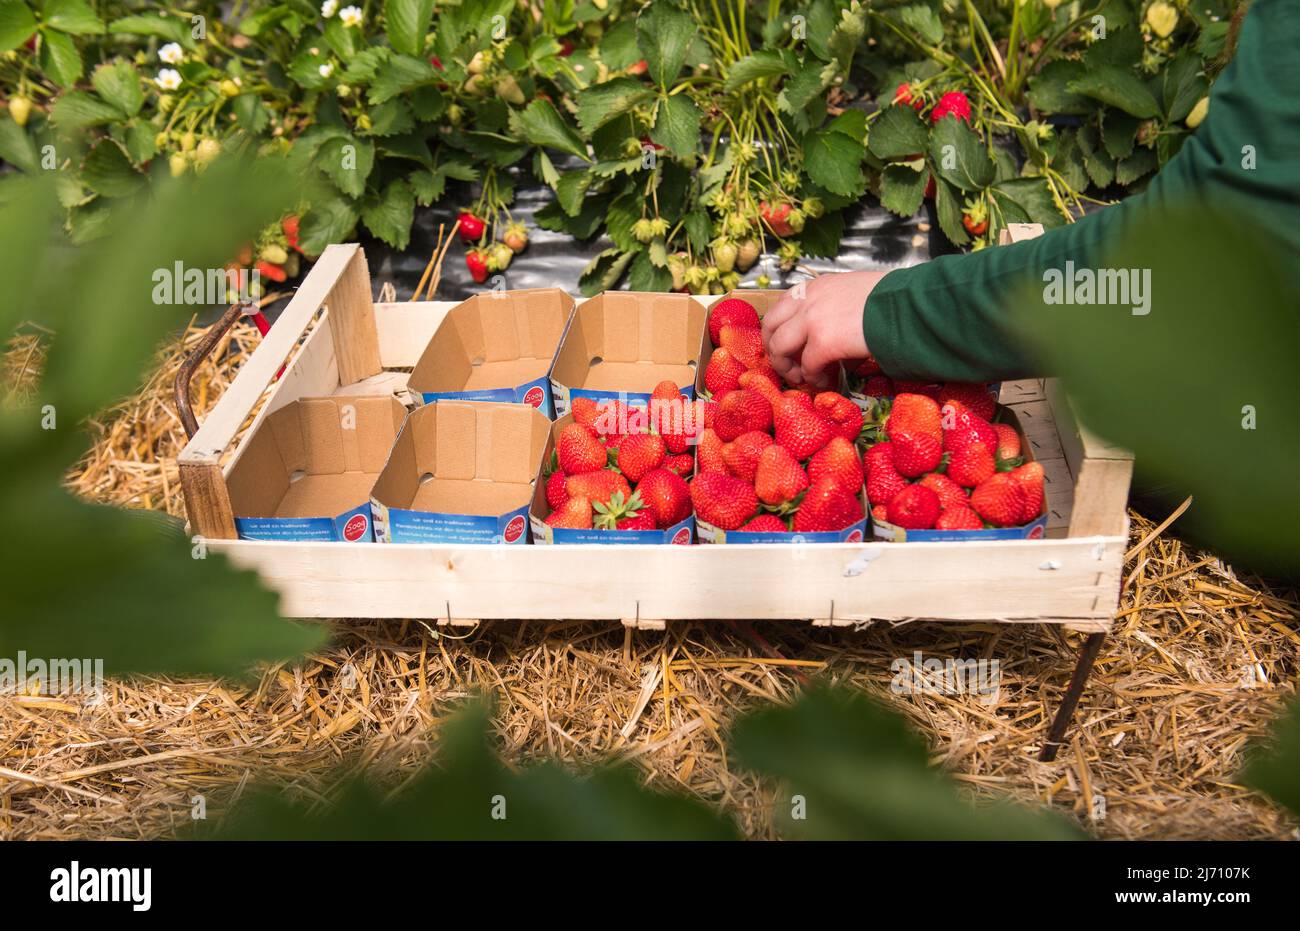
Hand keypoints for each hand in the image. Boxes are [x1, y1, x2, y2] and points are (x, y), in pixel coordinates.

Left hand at [761, 271, 887, 387]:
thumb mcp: (856, 296)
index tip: (787, 346)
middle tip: (787, 366)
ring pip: (779, 346)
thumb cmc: (894, 301)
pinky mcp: (823, 342)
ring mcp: (813, 319)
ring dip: (787, 367)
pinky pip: (807, 366)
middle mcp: (809, 298)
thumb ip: (836, 313)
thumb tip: (834, 348)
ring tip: (803, 377)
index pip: (782, 306)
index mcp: (818, 286)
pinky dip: (812, 378)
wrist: (910, 306)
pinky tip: (824, 380)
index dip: (779, 329)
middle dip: (774, 349)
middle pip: (770, 325)